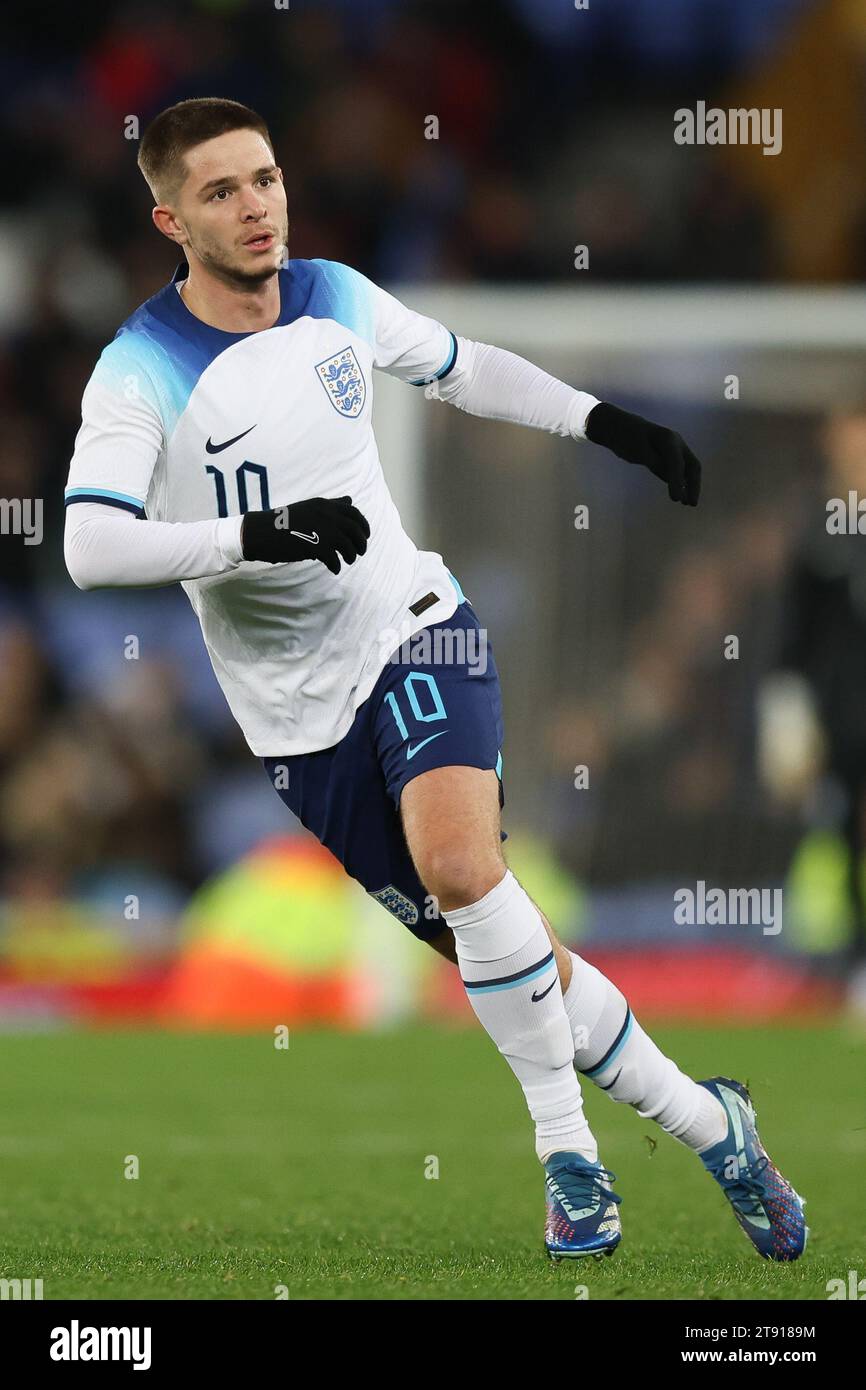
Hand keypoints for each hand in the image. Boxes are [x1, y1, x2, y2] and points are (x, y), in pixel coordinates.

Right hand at [241, 496, 370, 573]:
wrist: (262, 532)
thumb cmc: (284, 521)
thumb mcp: (309, 507)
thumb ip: (331, 505)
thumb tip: (350, 500)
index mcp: (325, 505)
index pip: (354, 512)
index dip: (363, 524)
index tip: (365, 535)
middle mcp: (327, 515)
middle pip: (356, 530)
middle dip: (361, 543)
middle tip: (360, 552)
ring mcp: (323, 531)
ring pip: (348, 546)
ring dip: (351, 556)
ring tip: (347, 561)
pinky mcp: (316, 548)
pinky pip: (335, 560)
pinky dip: (337, 566)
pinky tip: (334, 569)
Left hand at [585, 403, 700, 505]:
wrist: (616, 427)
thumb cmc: (626, 437)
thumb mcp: (639, 451)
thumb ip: (655, 463)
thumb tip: (670, 476)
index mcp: (668, 439)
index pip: (677, 463)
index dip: (678, 482)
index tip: (675, 500)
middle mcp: (675, 443)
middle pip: (691, 465)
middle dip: (693, 485)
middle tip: (691, 504)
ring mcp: (672, 450)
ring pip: (686, 469)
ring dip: (689, 485)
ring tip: (688, 503)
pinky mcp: (665, 457)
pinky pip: (676, 471)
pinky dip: (679, 483)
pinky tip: (679, 496)